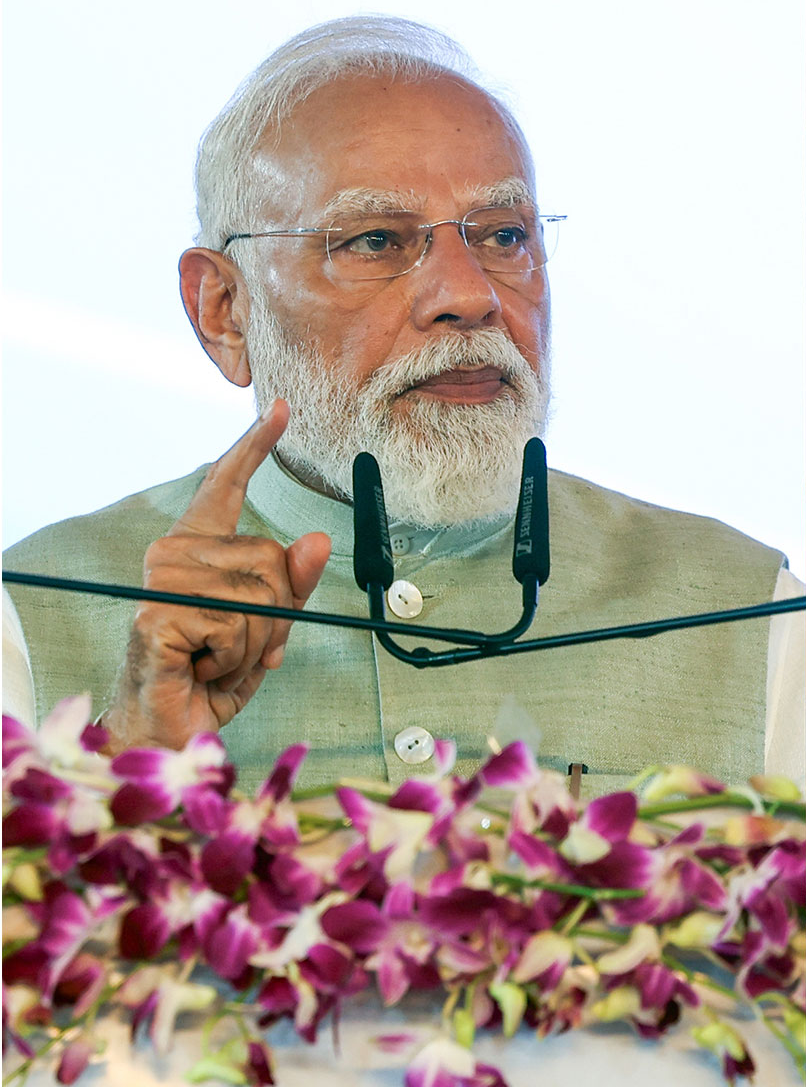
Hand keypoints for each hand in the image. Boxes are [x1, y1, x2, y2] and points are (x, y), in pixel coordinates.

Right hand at [103, 400, 330, 752]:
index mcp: (198, 547)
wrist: (170, 728)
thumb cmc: (213, 675)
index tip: (281, 407)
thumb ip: (293, 584)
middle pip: (273, 559)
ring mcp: (164, 581)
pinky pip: (240, 626)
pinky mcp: (160, 613)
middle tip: (238, 649)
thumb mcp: (268, 626)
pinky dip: (238, 659)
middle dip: (276, 617)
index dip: (254, 445)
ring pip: (263, 597)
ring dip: (258, 643)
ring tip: (219, 660)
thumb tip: (315, 539)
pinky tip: (204, 669)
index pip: (227, 485)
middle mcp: (174, 553)